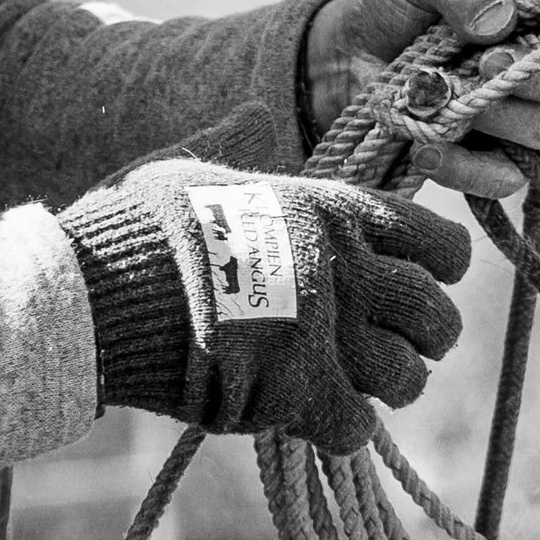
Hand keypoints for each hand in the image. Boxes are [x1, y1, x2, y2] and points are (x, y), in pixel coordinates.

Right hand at [57, 155, 472, 453]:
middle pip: (437, 317)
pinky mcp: (298, 393)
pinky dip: (341, 427)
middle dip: (428, 336)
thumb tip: (253, 112)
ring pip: (408, 377)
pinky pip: (357, 425)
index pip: (440, 243)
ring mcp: (329, 337)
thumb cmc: (138, 224)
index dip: (444, 268)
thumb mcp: (197, 169)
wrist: (95, 291)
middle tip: (403, 343)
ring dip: (390, 384)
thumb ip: (241, 148)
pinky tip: (317, 414)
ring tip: (360, 381)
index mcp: (335, 212)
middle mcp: (347, 272)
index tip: (432, 278)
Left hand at [299, 0, 539, 198]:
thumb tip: (500, 19)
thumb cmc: (403, 1)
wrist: (346, 52)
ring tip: (445, 92)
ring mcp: (527, 121)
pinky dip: (465, 166)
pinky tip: (428, 146)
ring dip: (499, 114)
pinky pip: (502, 179)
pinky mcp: (492, 162)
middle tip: (486, 61)